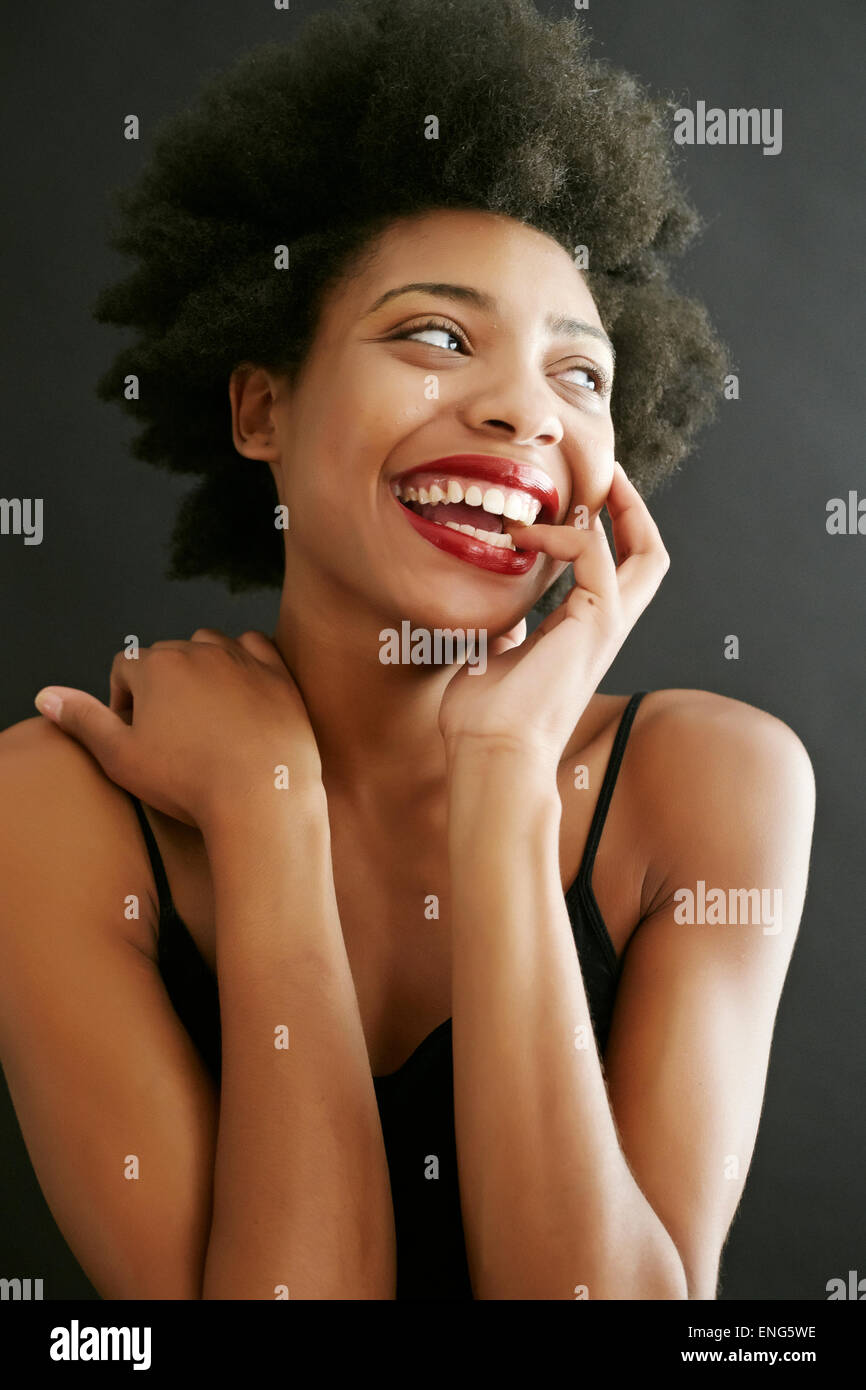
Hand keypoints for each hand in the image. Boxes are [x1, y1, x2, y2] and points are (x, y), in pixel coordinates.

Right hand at [33, 629, 322, 829]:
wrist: (261, 796)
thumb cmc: (188, 781)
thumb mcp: (119, 757)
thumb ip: (83, 720)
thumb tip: (48, 696)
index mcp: (155, 665)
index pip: (124, 668)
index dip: (123, 701)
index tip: (135, 735)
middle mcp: (198, 650)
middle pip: (166, 657)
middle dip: (160, 688)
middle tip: (169, 734)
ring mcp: (241, 658)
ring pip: (209, 646)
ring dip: (200, 669)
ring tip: (203, 713)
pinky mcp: (276, 673)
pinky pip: (254, 649)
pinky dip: (244, 662)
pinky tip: (241, 692)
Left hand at [438, 462, 669, 770]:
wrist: (492, 751)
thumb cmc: (485, 717)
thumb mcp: (493, 657)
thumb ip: (506, 630)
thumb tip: (496, 617)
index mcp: (582, 633)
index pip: (615, 571)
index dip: (609, 530)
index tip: (580, 496)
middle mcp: (604, 628)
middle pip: (652, 558)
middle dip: (635, 510)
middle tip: (611, 473)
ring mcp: (606, 626)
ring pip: (646, 555)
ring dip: (617, 509)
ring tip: (586, 485)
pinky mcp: (596, 624)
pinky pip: (596, 557)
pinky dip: (566, 537)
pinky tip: (528, 536)